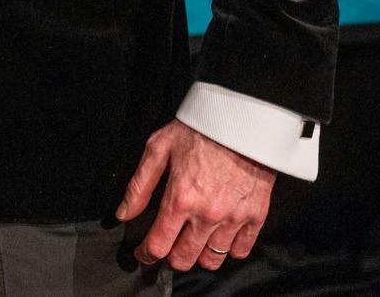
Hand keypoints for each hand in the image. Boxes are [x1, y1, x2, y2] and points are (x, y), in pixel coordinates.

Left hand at [118, 119, 274, 272]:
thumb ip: (139, 185)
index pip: (159, 245)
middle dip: (172, 258)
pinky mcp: (255, 215)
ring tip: (194, 241)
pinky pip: (240, 250)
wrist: (242, 119)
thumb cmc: (200, 130)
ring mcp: (233, 217)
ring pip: (212, 259)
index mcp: (181, 198)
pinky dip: (229, 249)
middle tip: (169, 247)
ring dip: (199, 255)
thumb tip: (124, 213)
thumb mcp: (159, 148)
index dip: (147, 254)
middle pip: (185, 259)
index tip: (144, 253)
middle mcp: (207, 214)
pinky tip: (220, 236)